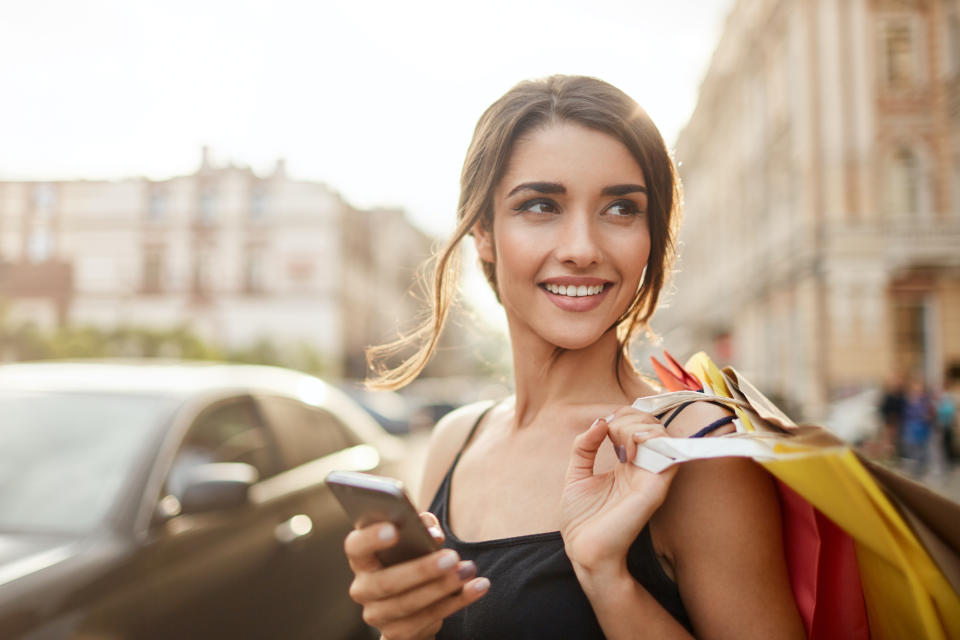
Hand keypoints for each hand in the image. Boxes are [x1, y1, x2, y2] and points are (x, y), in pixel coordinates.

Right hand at [344, 512, 489, 639]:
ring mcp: (377, 615)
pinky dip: (456, 602)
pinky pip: (428, 620)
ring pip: (408, 604)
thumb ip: (421, 526)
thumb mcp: (414, 539)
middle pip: (387, 582)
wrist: (409, 605)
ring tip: (468, 570)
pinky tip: (477, 587)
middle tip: (452, 557)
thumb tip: (433, 533)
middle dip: (421, 570)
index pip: (356, 546)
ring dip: (442, 588)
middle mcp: (362, 588)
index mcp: (362, 559)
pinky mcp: (397, 635)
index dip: (371, 538)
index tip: (395, 529)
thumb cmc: (411, 558)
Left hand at [560, 407, 677, 573]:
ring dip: (635, 427)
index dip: (621, 415)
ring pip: (659, 433)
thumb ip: (584, 446)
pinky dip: (650, 440)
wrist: (584, 550)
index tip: (602, 428)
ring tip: (619, 444)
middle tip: (610, 434)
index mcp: (626, 464)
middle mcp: (642, 467)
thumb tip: (600, 420)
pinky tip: (628, 449)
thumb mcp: (576, 474)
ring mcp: (650, 476)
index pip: (636, 424)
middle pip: (649, 423)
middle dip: (627, 417)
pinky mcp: (655, 487)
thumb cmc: (581, 520)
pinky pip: (668, 453)